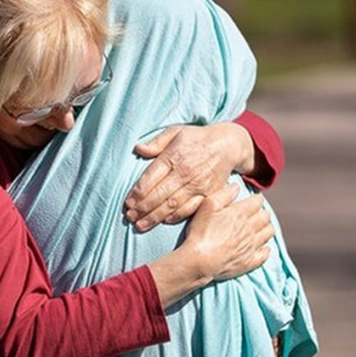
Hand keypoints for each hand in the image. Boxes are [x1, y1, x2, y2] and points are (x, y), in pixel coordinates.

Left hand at [124, 123, 254, 231]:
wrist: (228, 145)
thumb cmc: (197, 138)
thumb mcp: (175, 132)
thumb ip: (156, 143)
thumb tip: (138, 149)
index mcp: (173, 156)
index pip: (150, 178)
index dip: (137, 193)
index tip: (127, 203)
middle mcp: (184, 172)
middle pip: (158, 195)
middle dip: (142, 208)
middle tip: (129, 217)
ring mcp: (197, 185)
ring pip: (172, 205)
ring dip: (154, 217)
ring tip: (140, 225)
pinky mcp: (208, 193)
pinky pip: (190, 208)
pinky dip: (176, 216)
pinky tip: (164, 221)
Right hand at [146, 183, 272, 308]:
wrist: (199, 261)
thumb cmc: (200, 232)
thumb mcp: (207, 207)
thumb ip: (223, 195)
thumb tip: (236, 187)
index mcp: (240, 213)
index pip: (257, 201)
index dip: (255, 199)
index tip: (252, 200)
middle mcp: (250, 228)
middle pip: (265, 216)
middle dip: (261, 212)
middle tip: (254, 213)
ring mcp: (252, 246)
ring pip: (268, 233)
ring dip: (265, 228)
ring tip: (258, 228)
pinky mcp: (250, 261)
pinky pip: (265, 254)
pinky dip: (265, 249)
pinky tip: (259, 247)